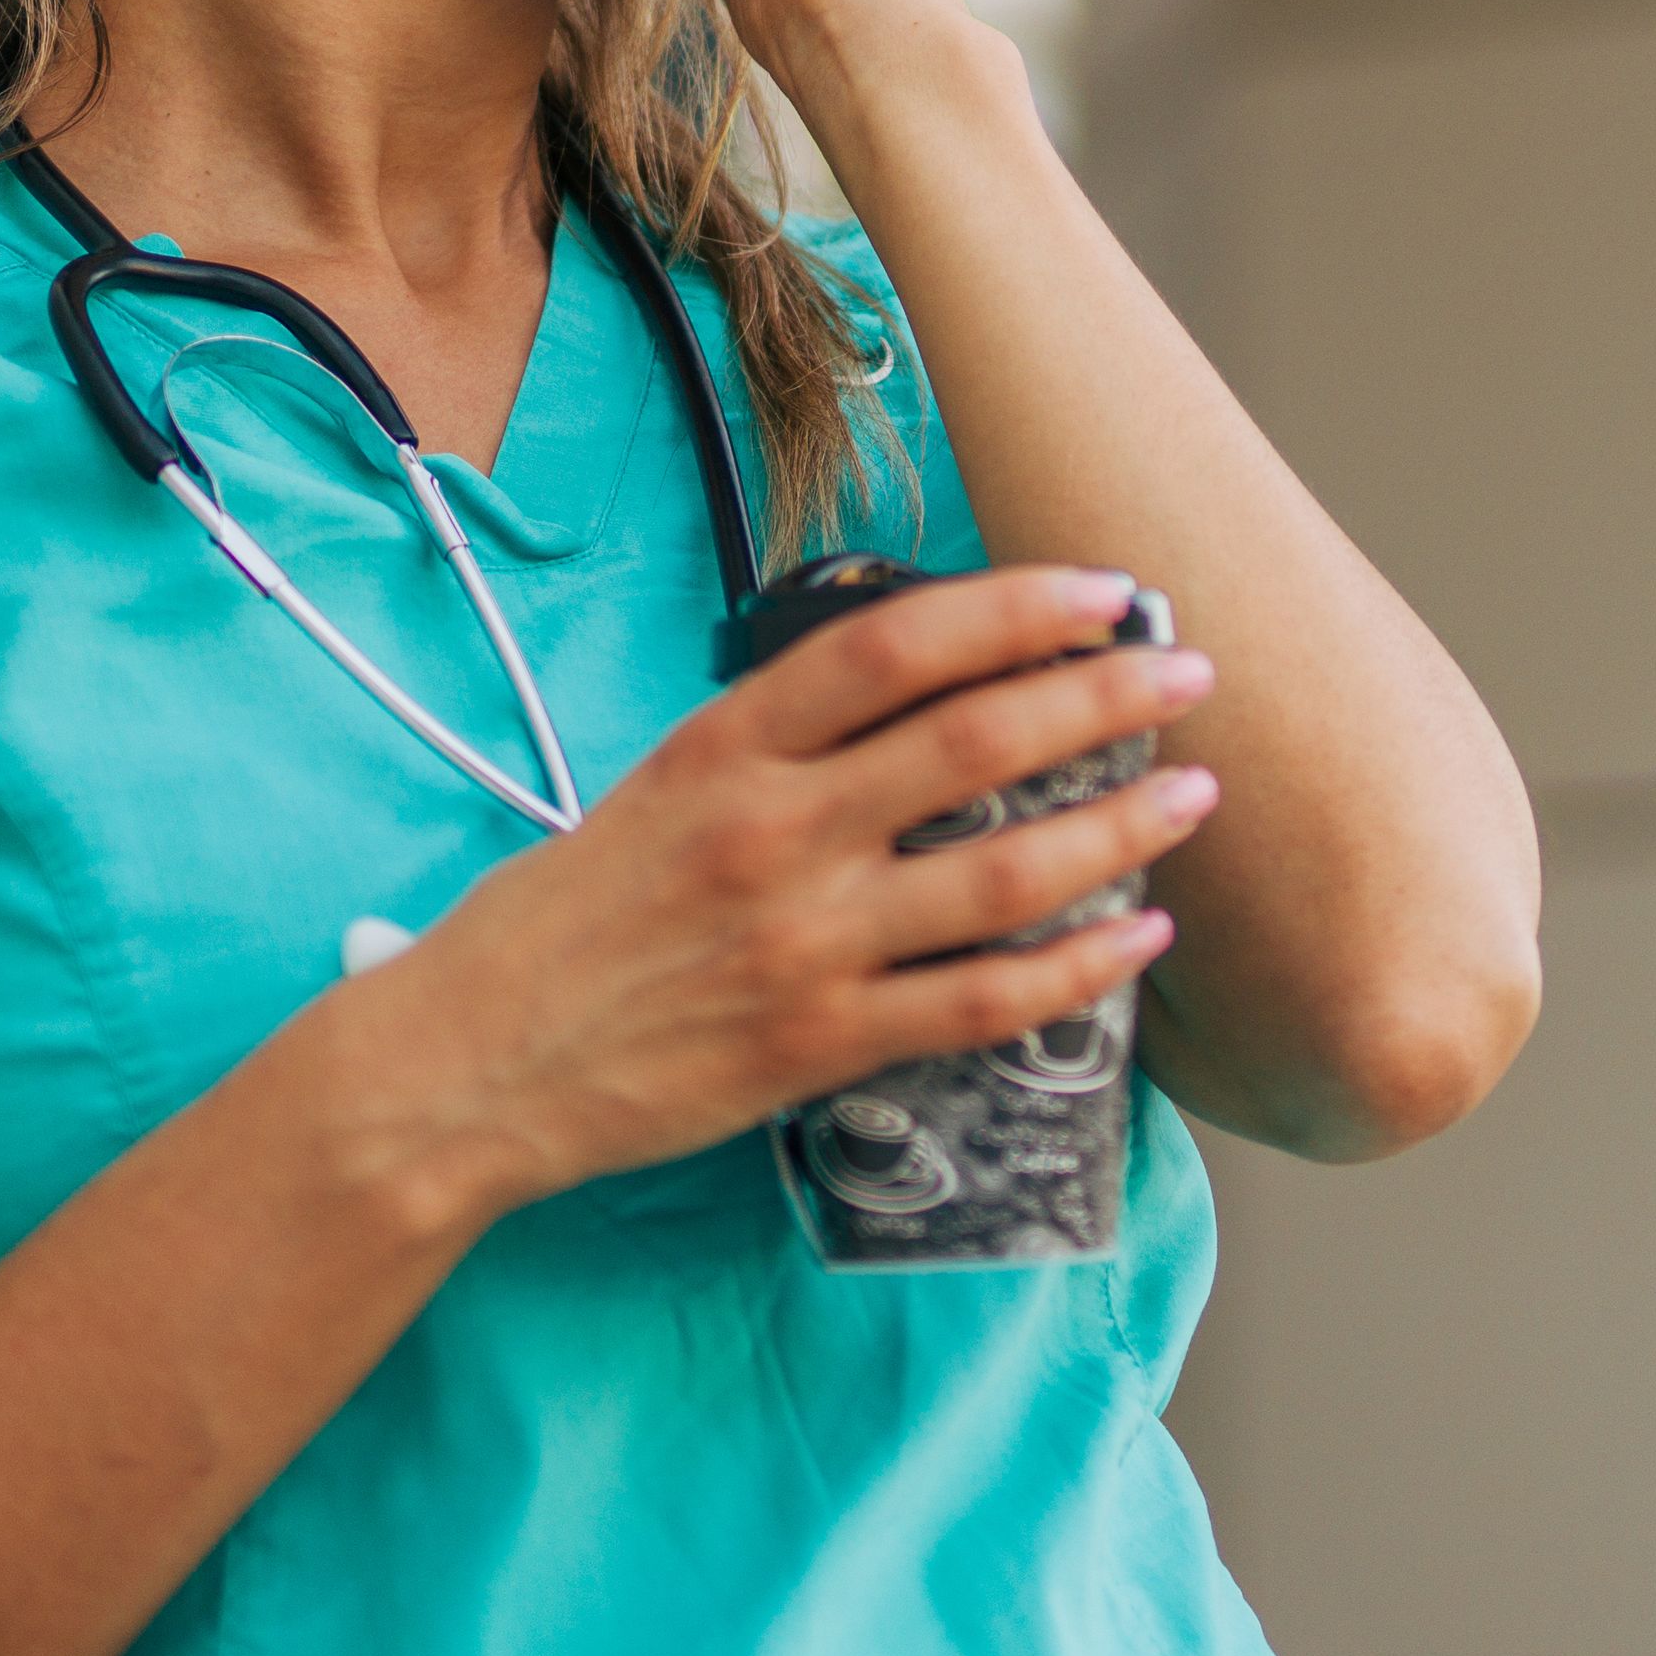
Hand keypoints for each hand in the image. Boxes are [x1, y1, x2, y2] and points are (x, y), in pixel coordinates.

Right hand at [272, 565, 1213, 1227]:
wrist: (460, 1067)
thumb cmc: (555, 928)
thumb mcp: (645, 792)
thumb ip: (765, 750)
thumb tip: (898, 701)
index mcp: (722, 748)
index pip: (891, 644)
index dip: (1011, 605)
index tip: (1100, 589)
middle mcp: (771, 832)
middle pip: (973, 738)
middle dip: (1103, 697)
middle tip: (1189, 673)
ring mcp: (801, 942)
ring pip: (1001, 871)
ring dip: (1118, 828)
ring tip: (1195, 798)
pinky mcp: (816, 1046)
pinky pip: (978, 1002)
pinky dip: (1074, 970)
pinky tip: (1137, 940)